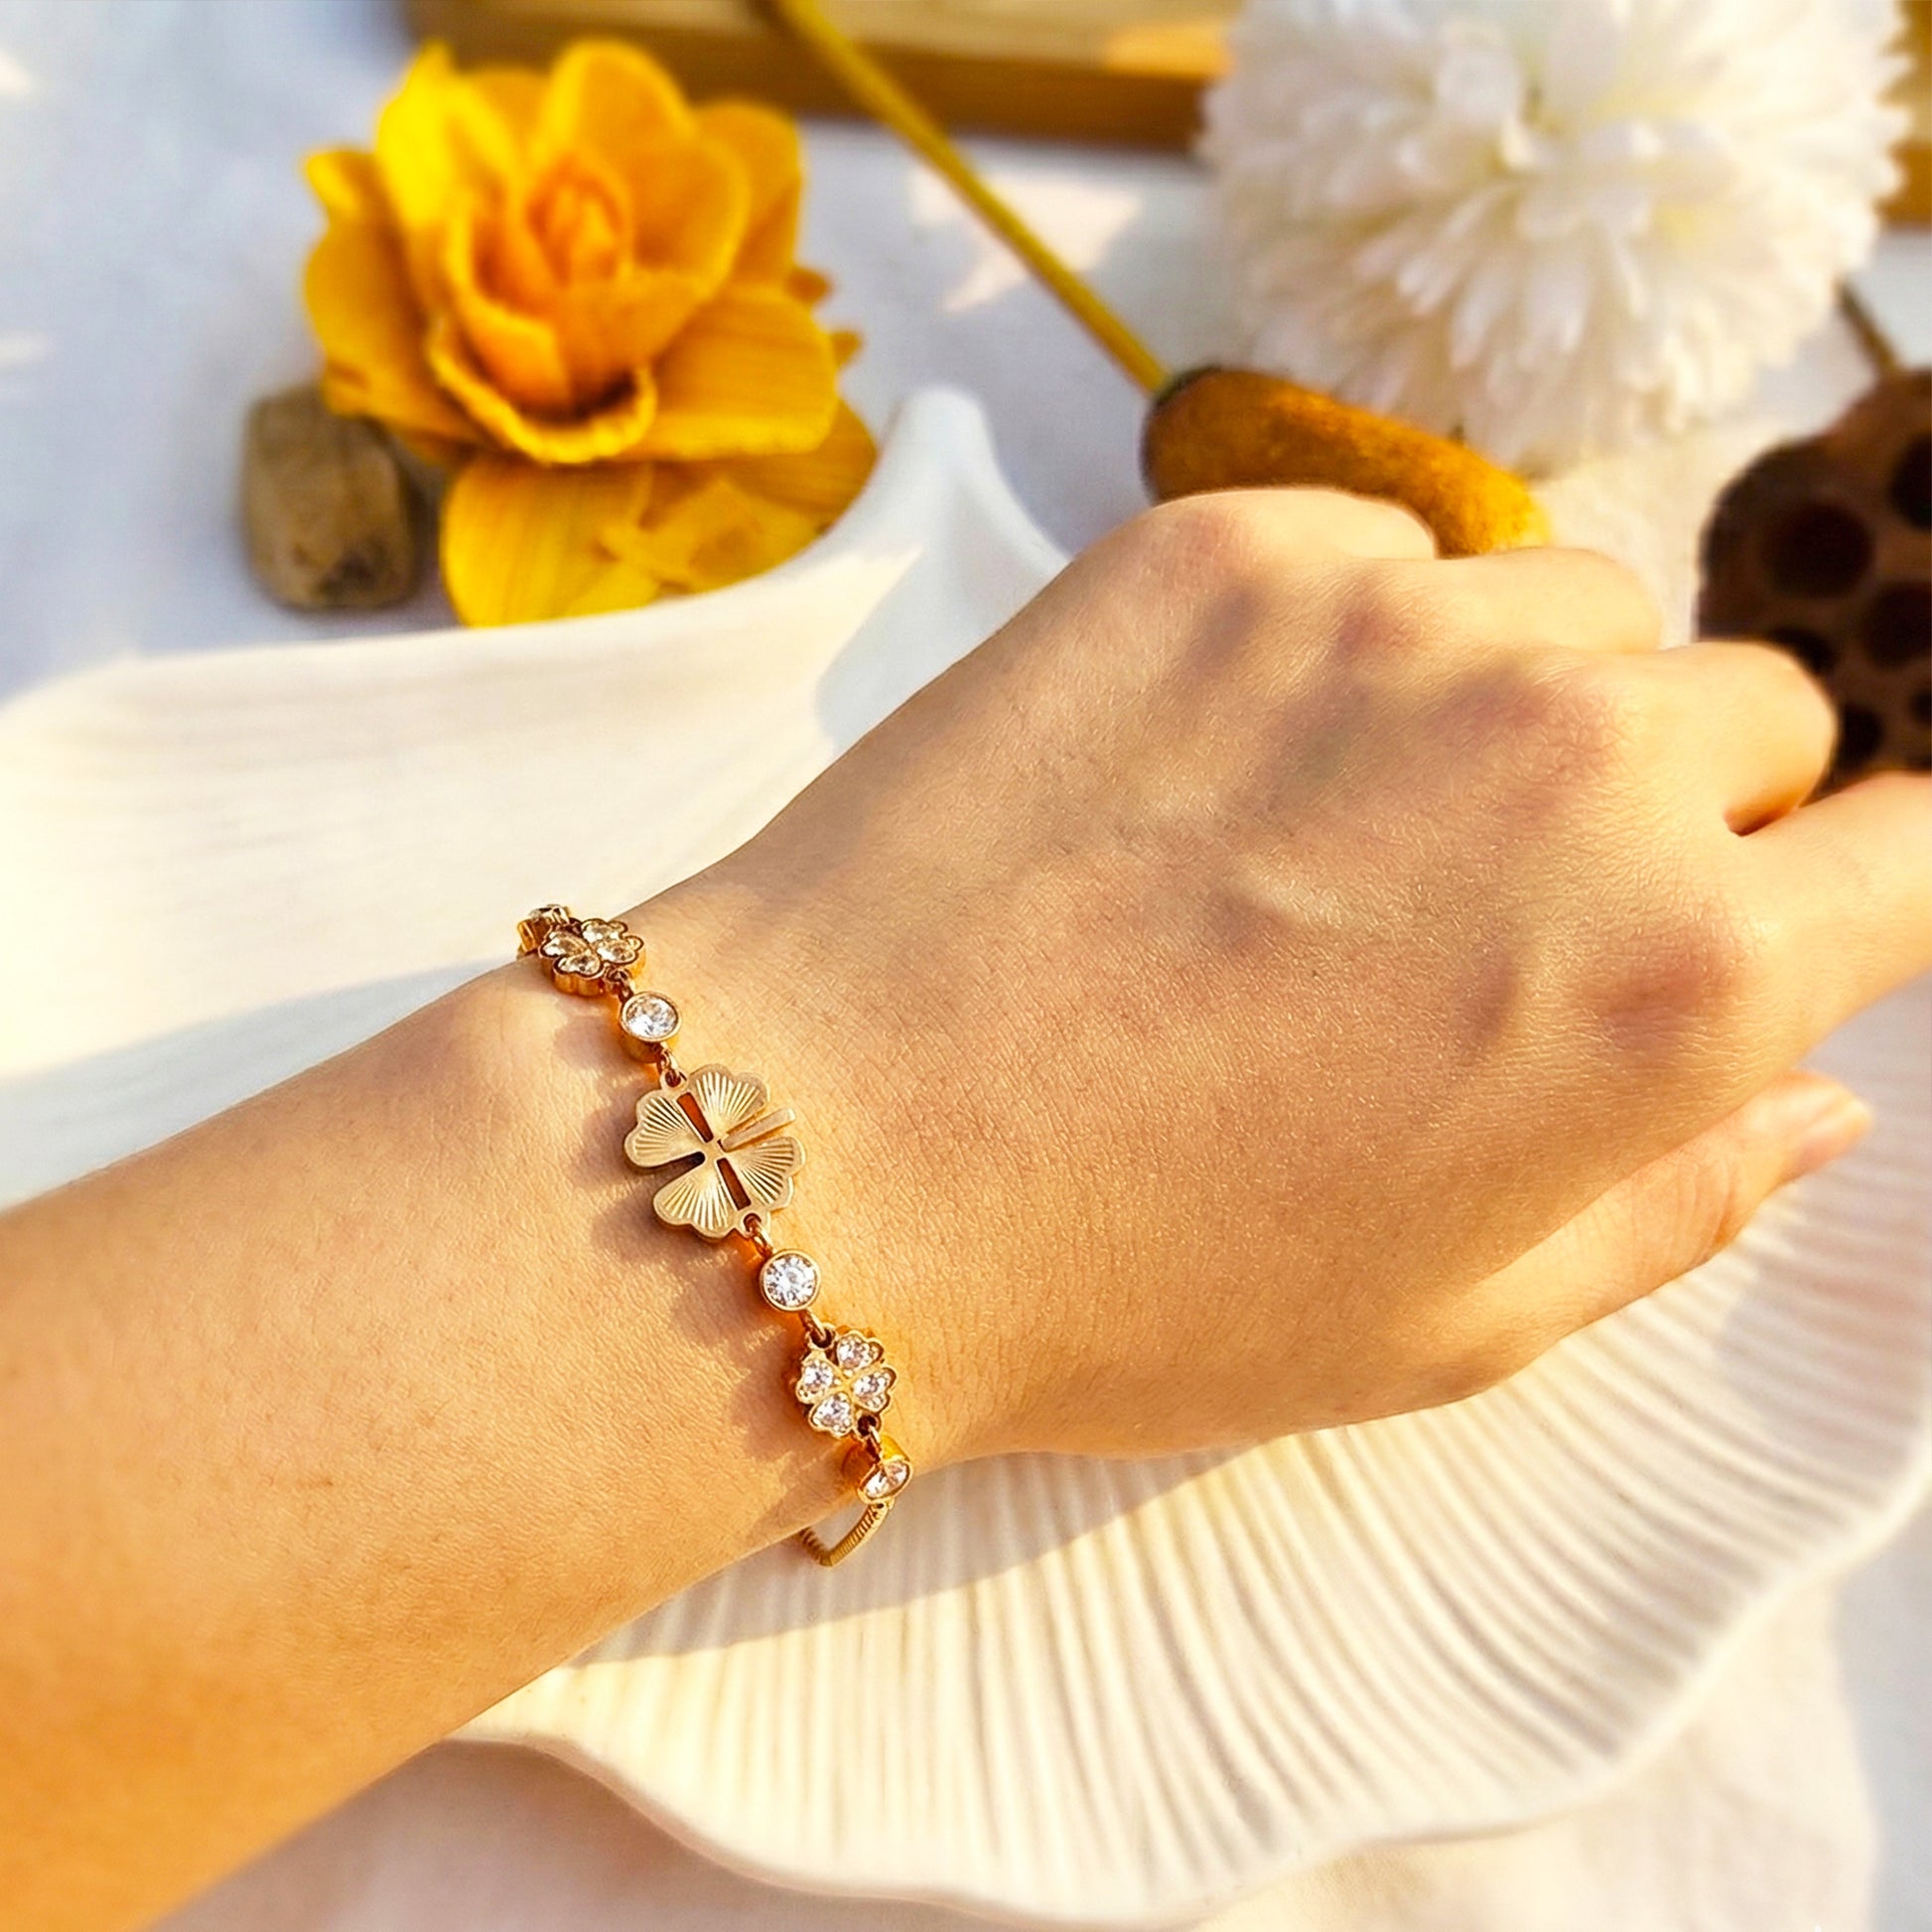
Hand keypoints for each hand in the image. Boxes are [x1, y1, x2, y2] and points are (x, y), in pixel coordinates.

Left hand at [648, 490, 1931, 1464]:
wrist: (821, 1151)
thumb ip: (1677, 1204)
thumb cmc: (1130, 1287)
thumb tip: (1813, 1101)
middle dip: (1677, 805)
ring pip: (1569, 609)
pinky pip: (1379, 557)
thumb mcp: (1447, 1326)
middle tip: (1495, 911)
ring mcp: (1395, 624)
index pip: (1920, 855)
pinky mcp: (1221, 546)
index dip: (1866, 889)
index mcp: (1679, 977)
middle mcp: (1577, 760)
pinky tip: (1214, 764)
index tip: (1793, 910)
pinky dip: (1347, 641)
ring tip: (1340, 833)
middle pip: (1749, 710)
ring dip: (1515, 703)